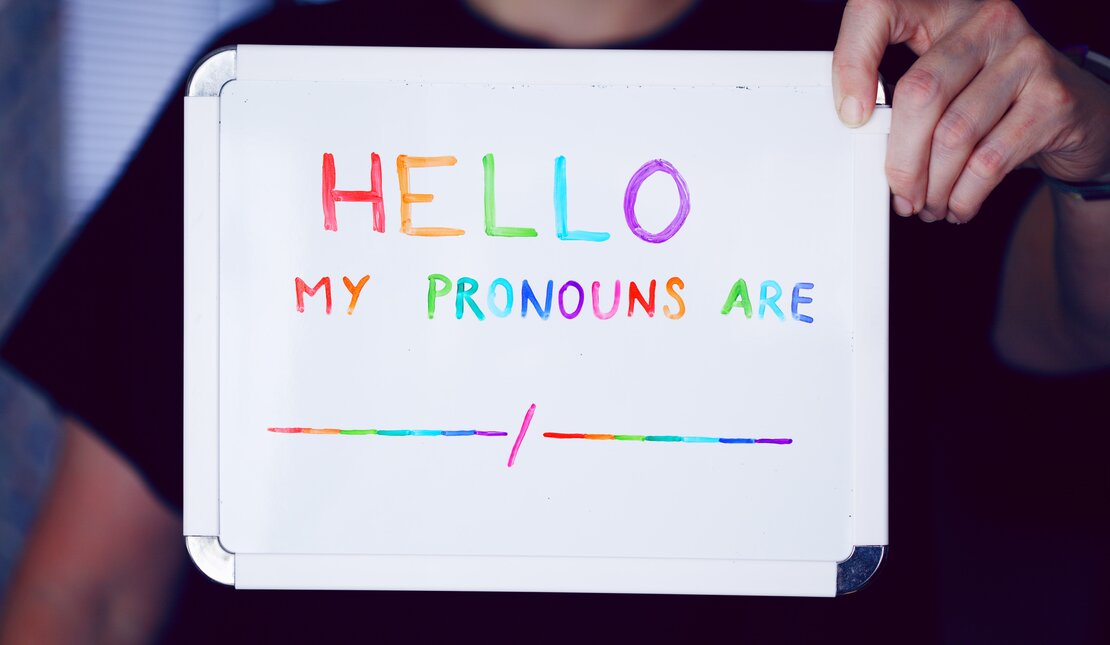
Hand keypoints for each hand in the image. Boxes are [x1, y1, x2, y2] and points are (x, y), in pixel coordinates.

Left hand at [832, 0, 1109, 222]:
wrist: (1077, 116)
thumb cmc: (996, 101)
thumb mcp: (946, 83)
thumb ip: (905, 97)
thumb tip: (859, 135)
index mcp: (946, 9)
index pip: (881, 8)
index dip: (853, 59)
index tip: (850, 114)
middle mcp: (988, 22)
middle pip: (920, 91)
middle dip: (901, 158)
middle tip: (899, 192)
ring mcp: (1026, 57)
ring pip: (953, 134)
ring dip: (933, 186)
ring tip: (927, 205)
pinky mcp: (1053, 99)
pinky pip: (989, 160)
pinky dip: (964, 195)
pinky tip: (957, 205)